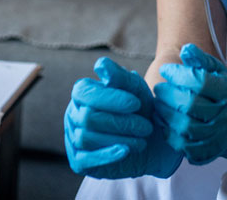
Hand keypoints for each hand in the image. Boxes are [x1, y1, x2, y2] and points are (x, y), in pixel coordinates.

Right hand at [64, 57, 182, 178]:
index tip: (136, 104)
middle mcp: (74, 114)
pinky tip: (125, 150)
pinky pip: (85, 159)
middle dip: (120, 122)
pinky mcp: (79, 161)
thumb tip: (100, 65)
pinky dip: (106, 155)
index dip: (110, 98)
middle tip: (146, 127)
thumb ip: (119, 76)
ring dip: (118, 138)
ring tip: (142, 139)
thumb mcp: (135, 90)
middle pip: (88, 117)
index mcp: (82, 93)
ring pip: (86, 137)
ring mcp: (73, 138)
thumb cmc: (140, 110)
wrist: (152, 142)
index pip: (84, 92)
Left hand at [154, 43, 226, 164]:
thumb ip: (200, 59)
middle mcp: (225, 116)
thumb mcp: (214, 71)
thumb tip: (186, 50)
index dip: (179, 75)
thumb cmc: (217, 91)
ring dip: (165, 114)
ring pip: (185, 126)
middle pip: (190, 105)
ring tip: (158, 103)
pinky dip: (168, 132)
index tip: (166, 69)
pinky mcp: (206, 152)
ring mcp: (216, 136)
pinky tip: (163, 121)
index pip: (200, 82)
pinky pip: (182, 145)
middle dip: (169, 95)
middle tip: (159, 88)